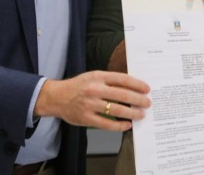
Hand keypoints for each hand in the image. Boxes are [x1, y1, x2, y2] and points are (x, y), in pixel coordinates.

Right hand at [35, 70, 150, 131]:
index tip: (147, 89)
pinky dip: (119, 125)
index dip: (137, 84)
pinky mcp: (86, 118)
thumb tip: (132, 87)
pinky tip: (127, 125)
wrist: (56, 97)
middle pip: (123, 95)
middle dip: (138, 100)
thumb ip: (110, 80)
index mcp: (98, 76)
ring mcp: (90, 104)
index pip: (123, 79)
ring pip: (116, 110)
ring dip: (132, 113)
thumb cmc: (78, 86)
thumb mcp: (93, 76)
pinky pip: (106, 124)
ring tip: (141, 114)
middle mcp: (95, 89)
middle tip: (147, 103)